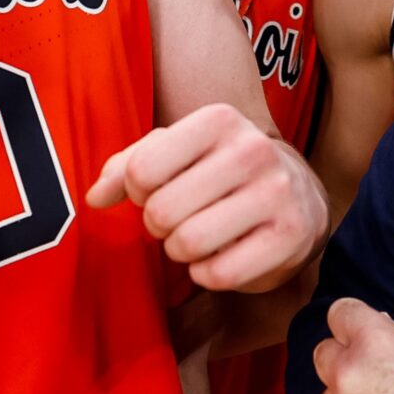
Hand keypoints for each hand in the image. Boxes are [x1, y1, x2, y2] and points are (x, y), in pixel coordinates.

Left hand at [87, 105, 325, 291]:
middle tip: (175, 220)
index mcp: (219, 119)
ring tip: (196, 236)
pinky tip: (219, 257)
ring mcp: (277, 193)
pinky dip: (206, 274)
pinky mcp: (291, 236)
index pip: (142, 169)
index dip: (137, 191)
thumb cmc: (221, 169)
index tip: (154, 190)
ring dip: (180, 250)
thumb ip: (126, 166)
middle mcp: (252, 150)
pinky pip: (219, 274)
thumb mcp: (176, 150)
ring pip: (189, 243)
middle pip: (162, 211)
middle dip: (158, 224)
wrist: (299, 192)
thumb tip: (94, 198)